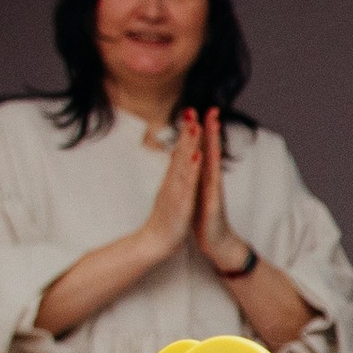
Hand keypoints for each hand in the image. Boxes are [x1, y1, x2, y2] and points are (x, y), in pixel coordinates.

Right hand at [143, 111, 202, 255]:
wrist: (155, 242)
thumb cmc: (166, 219)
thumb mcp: (170, 194)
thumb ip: (172, 178)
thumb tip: (174, 163)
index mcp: (172, 180)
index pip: (179, 152)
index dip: (185, 133)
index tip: (191, 114)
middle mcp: (172, 181)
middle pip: (180, 152)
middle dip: (187, 131)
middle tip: (191, 110)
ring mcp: (175, 191)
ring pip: (183, 164)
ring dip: (189, 145)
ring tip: (195, 126)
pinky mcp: (180, 203)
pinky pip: (188, 184)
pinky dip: (192, 169)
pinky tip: (197, 156)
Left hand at [195, 110, 246, 275]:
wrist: (217, 243)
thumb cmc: (207, 219)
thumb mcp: (199, 194)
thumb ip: (198, 178)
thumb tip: (193, 163)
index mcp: (205, 178)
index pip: (204, 150)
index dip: (203, 131)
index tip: (199, 111)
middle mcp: (212, 181)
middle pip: (212, 150)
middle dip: (211, 130)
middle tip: (212, 109)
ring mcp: (214, 191)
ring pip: (213, 162)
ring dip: (213, 143)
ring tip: (212, 125)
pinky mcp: (214, 203)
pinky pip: (210, 184)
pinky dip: (207, 169)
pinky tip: (206, 157)